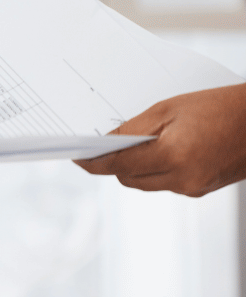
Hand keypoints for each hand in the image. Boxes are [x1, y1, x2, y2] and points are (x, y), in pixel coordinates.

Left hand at [75, 82, 245, 196]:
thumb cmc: (220, 106)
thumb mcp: (169, 108)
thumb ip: (134, 129)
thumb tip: (106, 142)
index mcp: (174, 157)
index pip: (119, 166)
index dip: (93, 163)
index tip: (76, 157)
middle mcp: (183, 180)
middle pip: (129, 179)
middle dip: (111, 164)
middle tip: (97, 146)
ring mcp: (194, 188)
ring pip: (146, 183)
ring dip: (133, 167)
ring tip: (127, 144)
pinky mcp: (202, 189)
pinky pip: (166, 183)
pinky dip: (154, 169)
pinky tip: (155, 150)